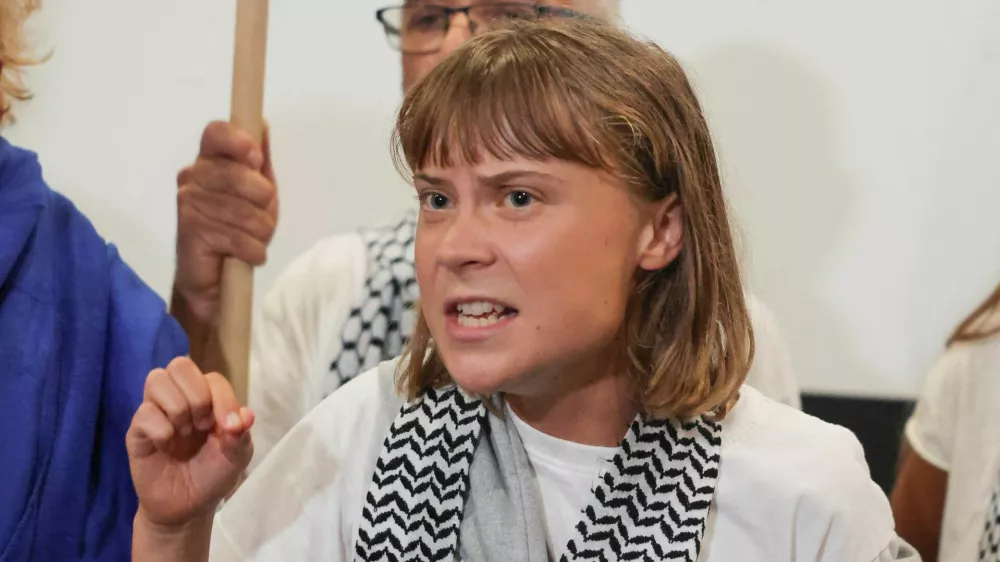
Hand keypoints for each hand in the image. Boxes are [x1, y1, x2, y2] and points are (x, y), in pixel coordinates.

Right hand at [127, 357, 254, 527]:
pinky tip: (167, 447)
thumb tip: (245, 416)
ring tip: (183, 433)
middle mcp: (180, 398)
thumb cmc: (213, 474)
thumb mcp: (236, 457)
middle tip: (202, 425)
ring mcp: (156, 411)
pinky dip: (161, 429)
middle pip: (180, 364)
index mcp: (207, 398)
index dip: (223, 399)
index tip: (230, 429)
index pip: (212, 378)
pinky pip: (143, 413)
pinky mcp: (137, 431)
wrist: (188, 507)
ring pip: (156, 379)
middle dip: (196, 395)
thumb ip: (241, 435)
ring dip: (177, 407)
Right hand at [173, 121, 277, 325]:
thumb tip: (261, 123)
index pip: (216, 133)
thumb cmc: (238, 230)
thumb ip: (260, 162)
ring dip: (260, 233)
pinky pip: (238, 238)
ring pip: (244, 212)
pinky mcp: (190, 233)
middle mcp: (193, 177)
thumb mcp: (258, 194)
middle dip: (262, 203)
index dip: (238, 141)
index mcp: (210, 161)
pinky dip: (252, 251)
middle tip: (260, 218)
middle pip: (237, 174)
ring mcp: (188, 204)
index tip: (256, 159)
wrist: (214, 279)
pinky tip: (245, 254)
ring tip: (252, 240)